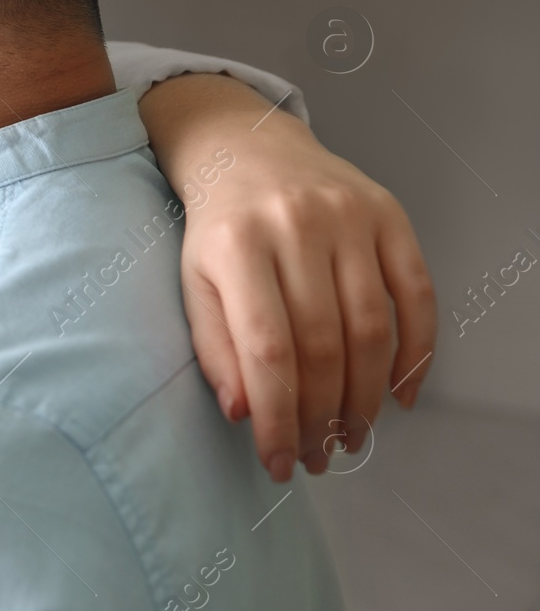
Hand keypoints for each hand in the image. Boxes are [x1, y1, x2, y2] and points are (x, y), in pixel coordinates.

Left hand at [141, 74, 435, 481]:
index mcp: (236, 247)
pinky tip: (400, 394)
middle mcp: (296, 228)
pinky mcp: (389, 214)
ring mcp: (348, 218)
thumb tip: (243, 412)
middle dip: (323, 415)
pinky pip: (417, 294)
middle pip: (322, 344)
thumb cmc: (219, 229)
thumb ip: (214, 347)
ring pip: (371, 327)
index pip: (266, 350)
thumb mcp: (195, 283)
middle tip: (320, 455)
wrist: (247, 149)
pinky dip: (416, 352)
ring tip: (352, 435)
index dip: (277, 416)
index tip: (278, 461)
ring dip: (367, 396)